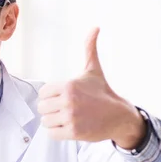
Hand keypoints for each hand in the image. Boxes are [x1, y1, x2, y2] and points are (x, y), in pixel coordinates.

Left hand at [38, 27, 146, 148]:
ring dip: (54, 122)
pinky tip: (69, 127)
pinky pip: (52, 134)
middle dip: (51, 110)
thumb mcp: (93, 69)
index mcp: (68, 85)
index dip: (50, 96)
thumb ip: (89, 48)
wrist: (118, 116)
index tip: (62, 97)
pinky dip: (58, 132)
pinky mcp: (73, 132)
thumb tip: (96, 27)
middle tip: (64, 109)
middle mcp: (68, 101)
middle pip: (42, 108)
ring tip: (67, 118)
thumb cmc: (102, 92)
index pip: (43, 93)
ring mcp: (70, 117)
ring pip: (45, 122)